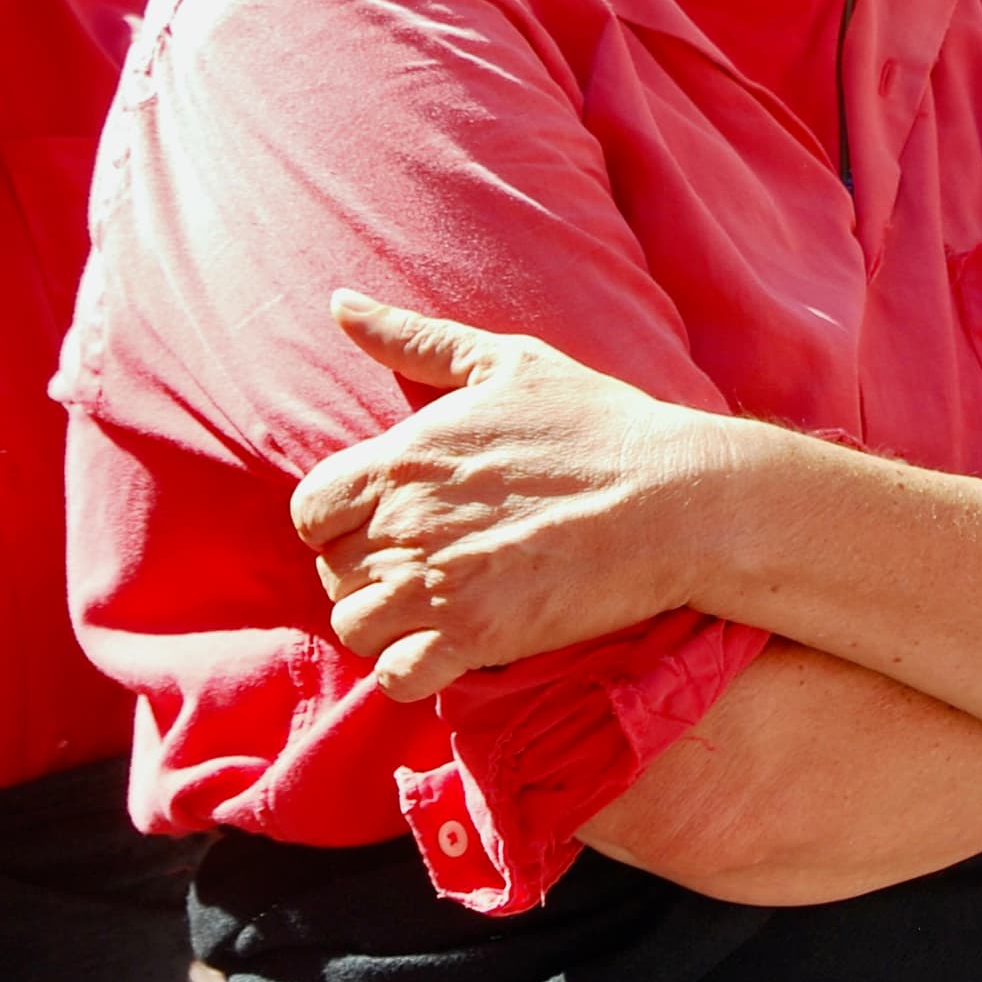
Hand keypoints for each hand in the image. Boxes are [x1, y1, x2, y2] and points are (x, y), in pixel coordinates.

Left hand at [291, 292, 743, 696]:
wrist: (672, 498)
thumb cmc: (593, 423)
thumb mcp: (503, 362)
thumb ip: (412, 338)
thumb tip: (339, 302)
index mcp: (401, 458)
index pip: (309, 510)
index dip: (335, 520)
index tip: (380, 521)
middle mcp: (406, 524)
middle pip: (330, 573)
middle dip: (366, 570)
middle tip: (422, 563)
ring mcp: (437, 586)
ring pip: (355, 627)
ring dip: (386, 623)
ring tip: (434, 604)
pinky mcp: (475, 638)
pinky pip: (395, 678)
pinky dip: (410, 671)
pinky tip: (447, 647)